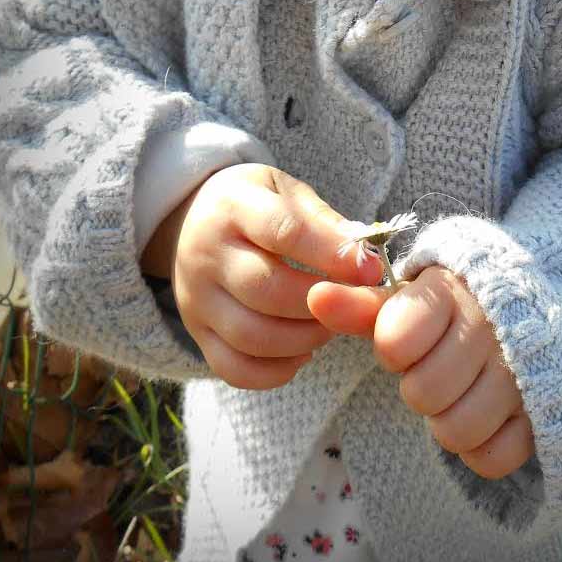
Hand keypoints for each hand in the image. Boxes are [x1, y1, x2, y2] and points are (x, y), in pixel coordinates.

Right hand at [143, 164, 382, 389]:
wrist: (190, 219)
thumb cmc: (255, 204)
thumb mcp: (286, 190)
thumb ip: (324, 221)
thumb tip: (364, 258)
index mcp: (233, 206)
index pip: (284, 231)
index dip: (332, 254)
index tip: (370, 270)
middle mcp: (205, 253)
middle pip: (266, 290)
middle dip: (322, 303)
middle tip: (352, 302)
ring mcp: (195, 298)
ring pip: (251, 336)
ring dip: (304, 339)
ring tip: (330, 325)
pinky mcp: (197, 333)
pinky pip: (234, 368)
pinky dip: (276, 371)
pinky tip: (303, 352)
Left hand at [307, 265, 534, 478]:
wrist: (525, 310)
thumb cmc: (448, 311)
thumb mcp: (406, 300)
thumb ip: (359, 305)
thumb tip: (314, 298)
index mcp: (451, 292)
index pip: (395, 342)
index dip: (393, 348)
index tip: (407, 338)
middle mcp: (492, 328)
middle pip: (423, 394)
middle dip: (419, 388)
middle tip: (435, 368)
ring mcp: (523, 372)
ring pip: (456, 431)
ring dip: (447, 420)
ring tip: (458, 392)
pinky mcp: (544, 412)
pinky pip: (493, 457)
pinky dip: (482, 447)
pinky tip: (485, 416)